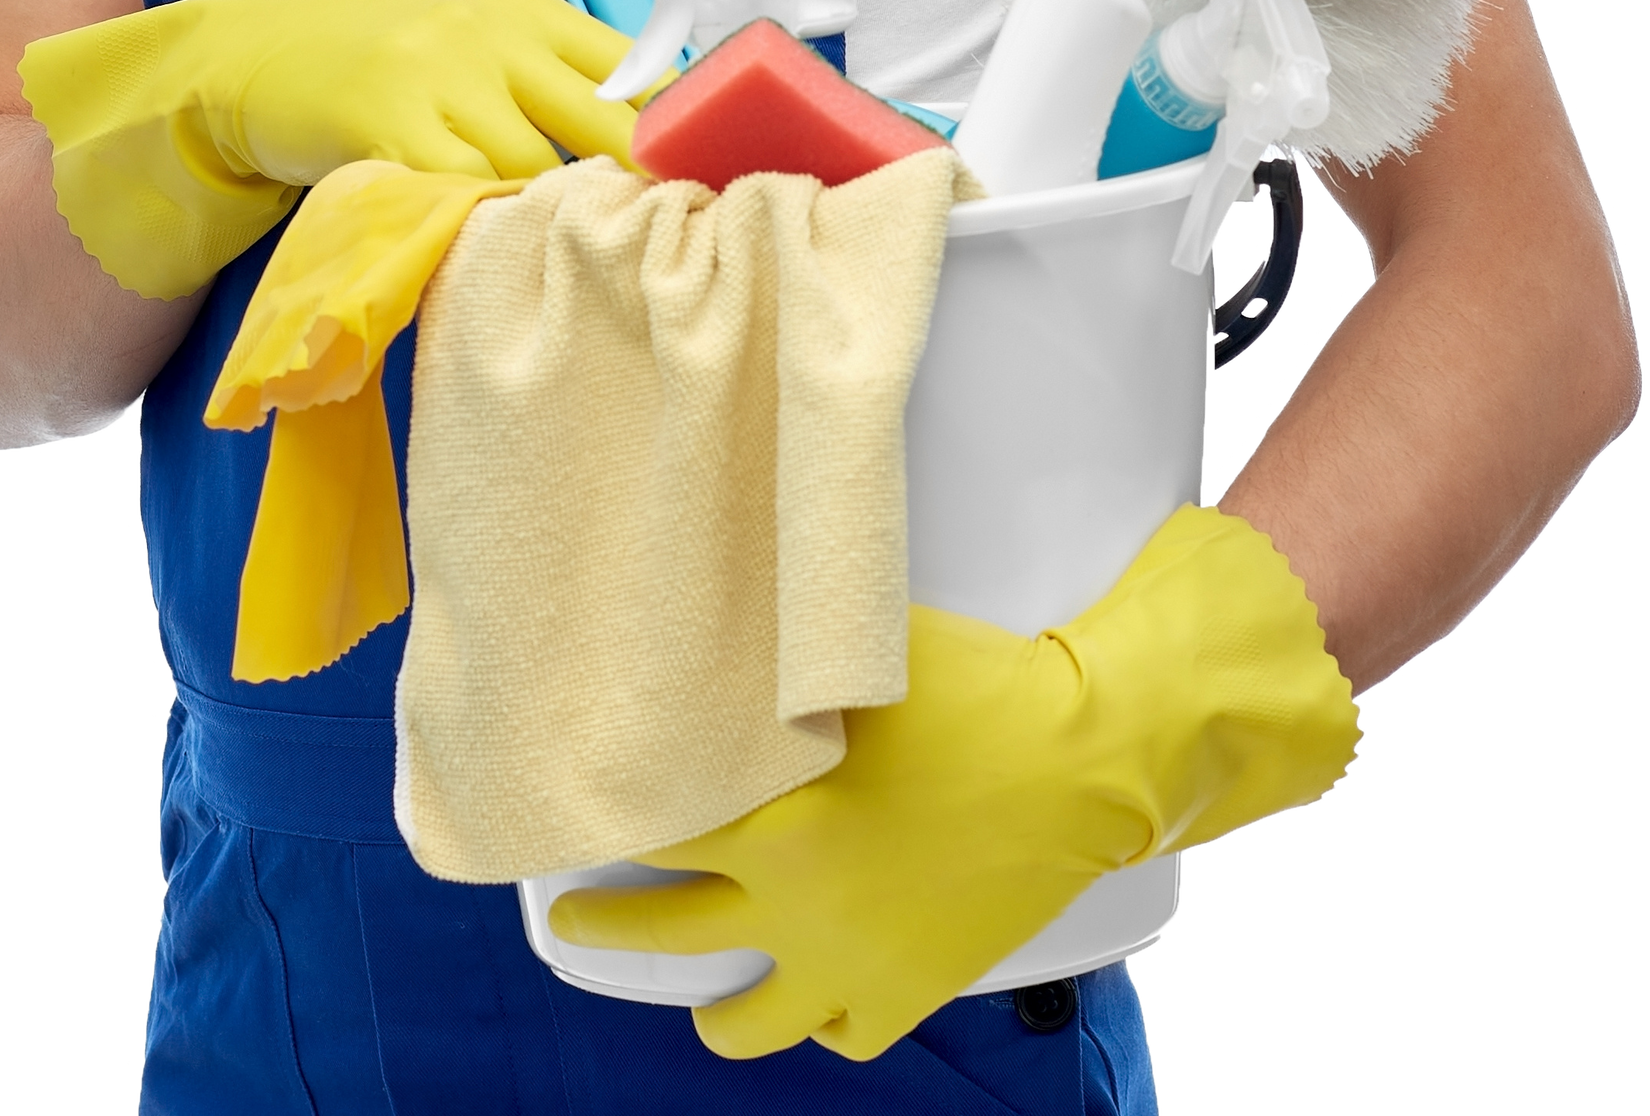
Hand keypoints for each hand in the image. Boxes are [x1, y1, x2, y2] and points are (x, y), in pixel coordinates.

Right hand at [21, 0, 641, 297]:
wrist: (263, 52)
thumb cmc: (390, 58)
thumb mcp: (478, 40)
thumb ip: (556, 76)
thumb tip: (660, 131)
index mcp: (527, 9)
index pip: (638, 63)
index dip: (686, 128)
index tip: (721, 178)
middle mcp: (493, 34)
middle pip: (610, 118)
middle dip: (650, 185)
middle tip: (683, 240)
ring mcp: (440, 76)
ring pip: (538, 173)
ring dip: (560, 222)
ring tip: (585, 262)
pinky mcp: (390, 125)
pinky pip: (463, 193)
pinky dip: (486, 228)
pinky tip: (497, 252)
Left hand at [553, 508, 1356, 1060]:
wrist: (1079, 762)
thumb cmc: (977, 690)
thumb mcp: (866, 657)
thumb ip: (787, 655)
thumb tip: (727, 617)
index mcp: (775, 815)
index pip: (655, 824)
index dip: (612, 813)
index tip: (581, 802)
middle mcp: (797, 902)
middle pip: (664, 929)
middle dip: (603, 920)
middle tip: (570, 912)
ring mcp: (852, 959)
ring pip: (748, 1021)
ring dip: (711, 1008)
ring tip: (695, 997)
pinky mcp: (912, 990)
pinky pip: (845, 1032)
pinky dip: (823, 1019)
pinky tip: (810, 1000)